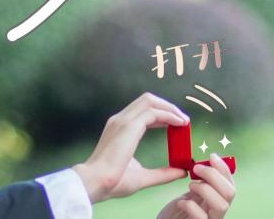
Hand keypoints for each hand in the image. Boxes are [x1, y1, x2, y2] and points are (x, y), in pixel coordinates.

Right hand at [72, 92, 189, 202]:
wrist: (97, 182)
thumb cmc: (113, 181)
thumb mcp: (143, 176)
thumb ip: (162, 173)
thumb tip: (181, 171)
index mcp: (119, 128)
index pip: (142, 110)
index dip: (162, 113)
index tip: (177, 125)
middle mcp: (120, 120)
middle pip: (147, 100)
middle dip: (167, 106)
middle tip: (184, 120)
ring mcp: (122, 121)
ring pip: (149, 101)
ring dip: (170, 108)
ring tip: (184, 120)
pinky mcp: (128, 126)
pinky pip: (153, 112)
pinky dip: (168, 115)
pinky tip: (180, 124)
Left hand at [157, 153, 235, 218]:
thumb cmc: (179, 209)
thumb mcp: (192, 192)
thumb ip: (201, 181)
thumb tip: (207, 160)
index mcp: (218, 200)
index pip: (231, 185)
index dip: (224, 169)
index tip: (211, 156)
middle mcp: (218, 211)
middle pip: (230, 193)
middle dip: (213, 175)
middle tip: (196, 168)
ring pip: (221, 205)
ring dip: (204, 189)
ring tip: (190, 186)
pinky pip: (202, 217)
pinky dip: (190, 205)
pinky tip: (181, 203)